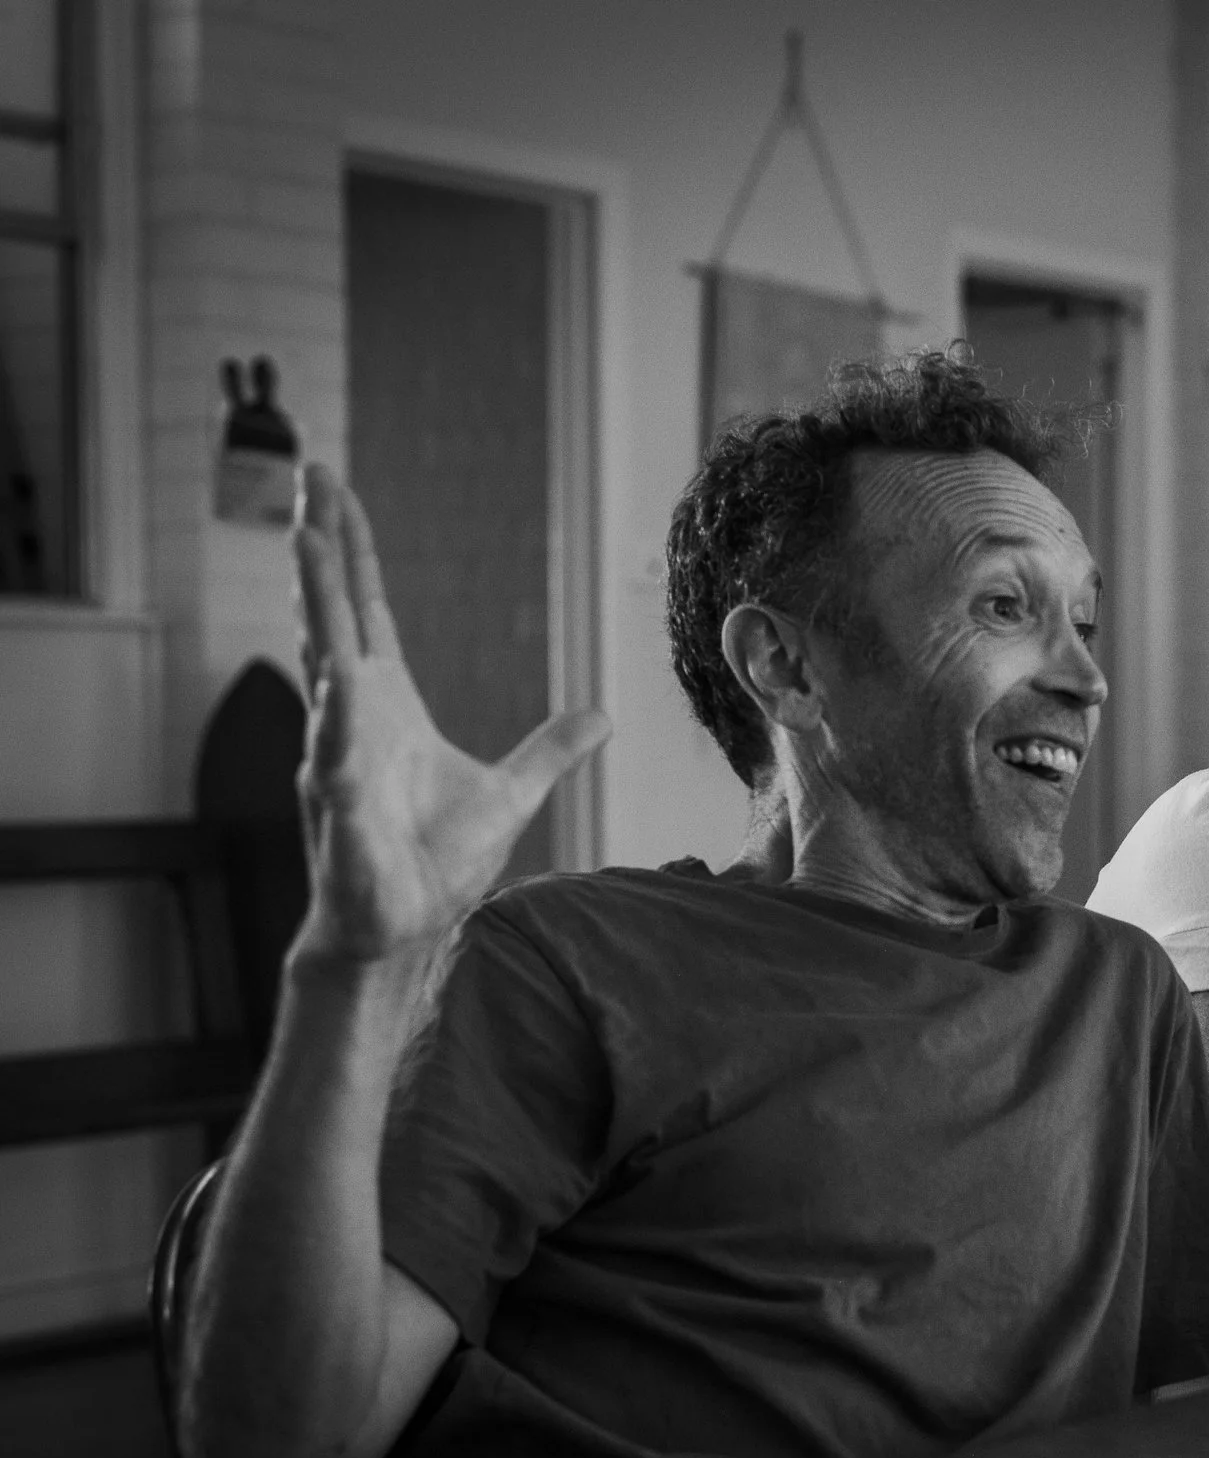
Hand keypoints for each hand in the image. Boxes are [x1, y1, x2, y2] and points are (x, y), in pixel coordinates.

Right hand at [290, 464, 608, 963]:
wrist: (402, 927)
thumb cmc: (436, 862)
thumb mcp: (512, 793)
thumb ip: (551, 750)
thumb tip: (600, 715)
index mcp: (386, 704)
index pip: (367, 611)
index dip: (352, 553)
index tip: (333, 494)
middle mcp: (353, 717)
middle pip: (336, 614)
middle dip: (322, 546)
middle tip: (309, 474)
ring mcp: (340, 754)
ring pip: (324, 663)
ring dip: (315, 604)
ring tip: (305, 539)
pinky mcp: (341, 807)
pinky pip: (337, 752)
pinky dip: (338, 717)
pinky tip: (338, 678)